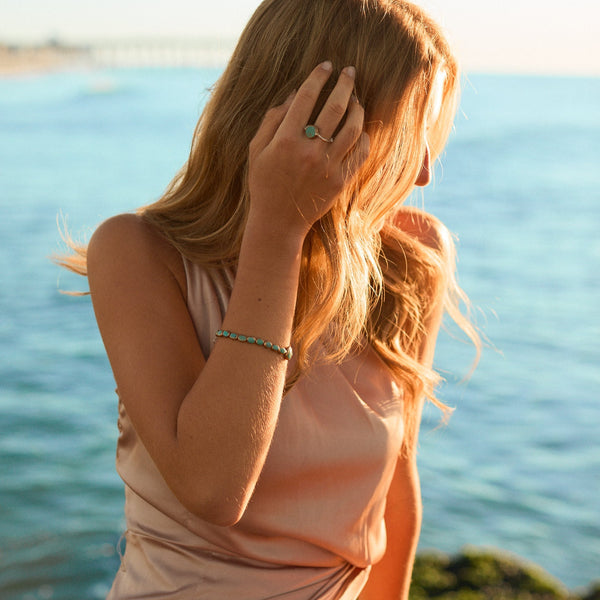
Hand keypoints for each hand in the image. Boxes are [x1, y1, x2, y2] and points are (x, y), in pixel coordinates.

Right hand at [248, 61, 369, 238]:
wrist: (278, 223)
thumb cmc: (264, 184)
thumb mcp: (256, 151)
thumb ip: (272, 121)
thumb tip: (295, 95)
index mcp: (285, 140)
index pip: (306, 98)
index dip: (318, 77)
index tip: (327, 66)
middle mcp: (308, 152)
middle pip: (335, 108)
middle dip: (345, 84)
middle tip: (350, 72)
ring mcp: (327, 167)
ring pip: (352, 129)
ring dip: (358, 109)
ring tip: (357, 101)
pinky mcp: (339, 181)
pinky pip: (360, 153)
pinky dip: (364, 137)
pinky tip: (360, 130)